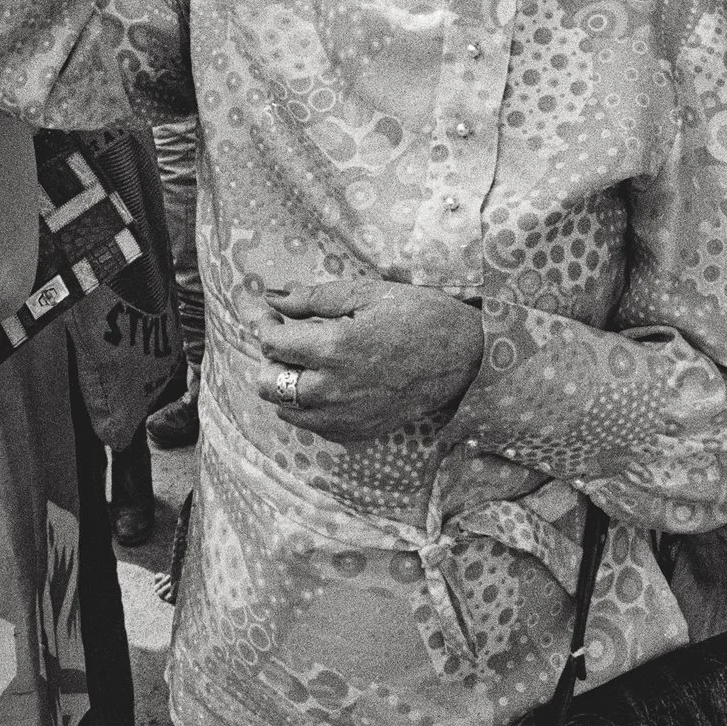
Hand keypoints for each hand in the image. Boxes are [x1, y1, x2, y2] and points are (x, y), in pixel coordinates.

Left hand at [252, 278, 483, 441]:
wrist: (464, 357)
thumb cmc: (419, 316)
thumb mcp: (366, 294)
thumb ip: (313, 298)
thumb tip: (272, 298)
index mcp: (332, 347)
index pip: (270, 341)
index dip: (262, 321)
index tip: (266, 312)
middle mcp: (331, 388)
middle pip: (267, 382)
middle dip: (270, 357)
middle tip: (287, 338)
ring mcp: (343, 416)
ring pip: (285, 408)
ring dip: (287, 382)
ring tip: (307, 361)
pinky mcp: (356, 431)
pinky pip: (312, 424)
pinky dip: (308, 405)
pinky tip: (327, 383)